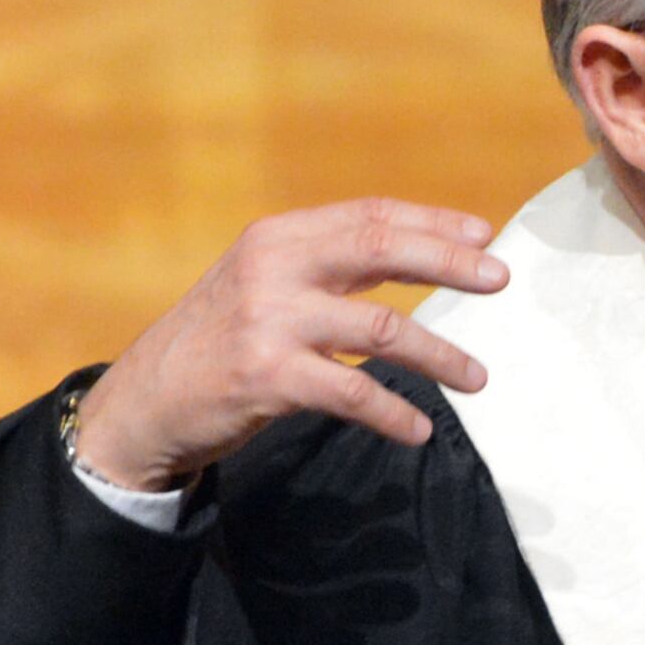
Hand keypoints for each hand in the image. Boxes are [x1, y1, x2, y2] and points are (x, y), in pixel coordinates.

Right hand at [74, 199, 509, 487]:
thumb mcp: (261, 284)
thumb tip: (412, 254)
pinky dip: (394, 413)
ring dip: (439, 355)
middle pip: (380, 249)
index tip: (482, 238)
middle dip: (448, 263)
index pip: (369, 215)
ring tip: (478, 378)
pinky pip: (352, 394)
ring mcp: (269, 322)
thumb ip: (323, 267)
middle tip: (500, 279)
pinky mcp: (266, 377)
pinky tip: (419, 429)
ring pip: (381, 329)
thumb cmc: (217, 342)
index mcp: (277, 238)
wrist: (144, 402)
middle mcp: (273, 269)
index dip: (431, 223)